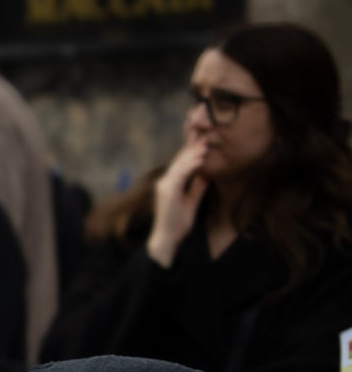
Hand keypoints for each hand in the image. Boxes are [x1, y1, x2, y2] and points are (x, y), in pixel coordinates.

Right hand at [145, 139, 209, 267]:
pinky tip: (200, 158)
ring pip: (180, 165)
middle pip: (179, 160)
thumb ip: (197, 188)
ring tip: (206, 142)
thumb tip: (205, 175)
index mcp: (171, 183)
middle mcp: (165, 182)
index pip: (182, 162)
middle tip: (207, 132)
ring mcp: (164, 186)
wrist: (166, 239)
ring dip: (193, 153)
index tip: (205, 138)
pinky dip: (190, 166)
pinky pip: (180, 175)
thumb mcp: (191, 203)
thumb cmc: (177, 224)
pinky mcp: (167, 192)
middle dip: (193, 146)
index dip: (193, 149)